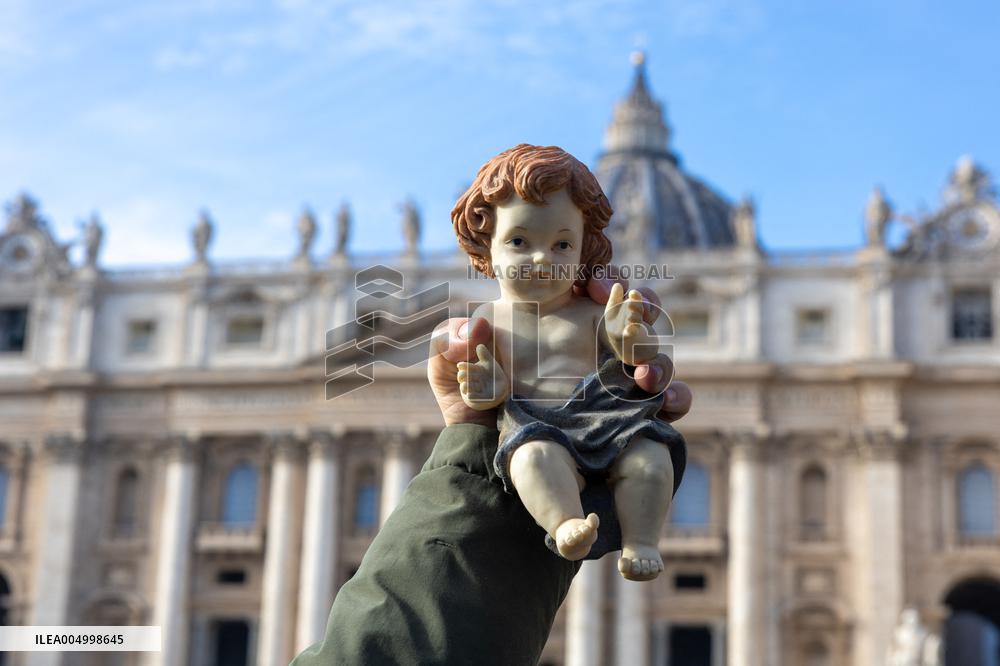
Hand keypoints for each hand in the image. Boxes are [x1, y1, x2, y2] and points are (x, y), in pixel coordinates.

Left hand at [428, 268, 693, 425]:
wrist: (488, 465)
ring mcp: (614, 379)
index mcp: (558, 319)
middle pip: (636, 312)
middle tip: (631, 318)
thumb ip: (448, 347)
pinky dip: (675, 399)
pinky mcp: (631, 416)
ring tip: (644, 376)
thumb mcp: (451, 377)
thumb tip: (469, 328)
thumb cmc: (471, 410)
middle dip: (644, 307)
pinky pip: (665, 403)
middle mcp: (592, 343)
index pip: (594, 284)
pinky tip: (665, 405)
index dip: (604, 277)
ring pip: (656, 355)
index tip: (595, 288)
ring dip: (660, 357)